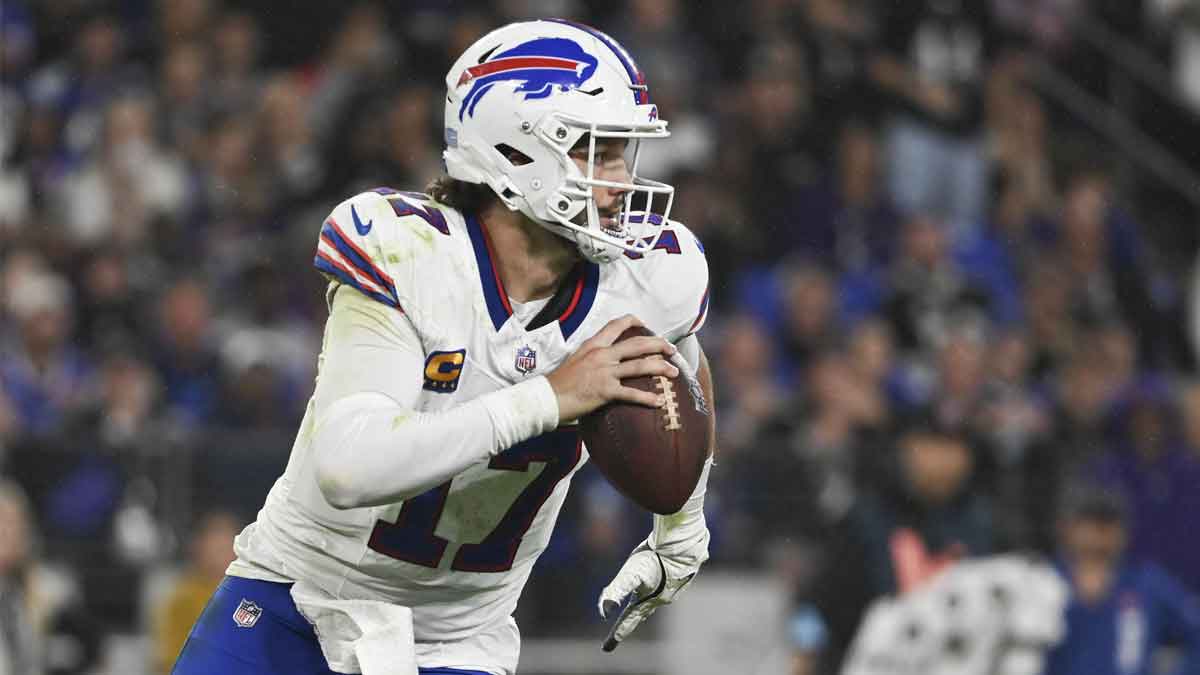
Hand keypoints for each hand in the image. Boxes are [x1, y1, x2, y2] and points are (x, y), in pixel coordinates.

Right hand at [546, 314, 677, 422]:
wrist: (546, 397)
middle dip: (659, 345)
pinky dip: (648, 398)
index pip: (616, 325)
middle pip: (637, 344)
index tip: (645, 324)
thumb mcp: (575, 359)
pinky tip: (659, 401)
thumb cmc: (559, 382)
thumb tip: (605, 357)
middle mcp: (601, 355)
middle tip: (671, 350)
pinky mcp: (605, 391)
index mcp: (594, 345)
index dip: (634, 321)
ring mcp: (604, 372)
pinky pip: (632, 393)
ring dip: (661, 368)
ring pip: (640, 366)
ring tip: (674, 372)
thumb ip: (592, 355)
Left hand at [598, 544, 698, 651]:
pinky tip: (668, 574)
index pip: (628, 621)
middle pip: (643, 611)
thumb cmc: (654, 558)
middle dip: (634, 619)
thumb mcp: (631, 573)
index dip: (617, 634)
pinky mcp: (685, 574)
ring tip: (646, 602)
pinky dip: (667, 582)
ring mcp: (676, 587)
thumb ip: (617, 590)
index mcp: (647, 601)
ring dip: (651, 599)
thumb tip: (603, 611)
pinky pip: (673, 581)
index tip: (606, 649)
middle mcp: (662, 598)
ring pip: (660, 596)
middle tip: (624, 629)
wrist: (683, 543)